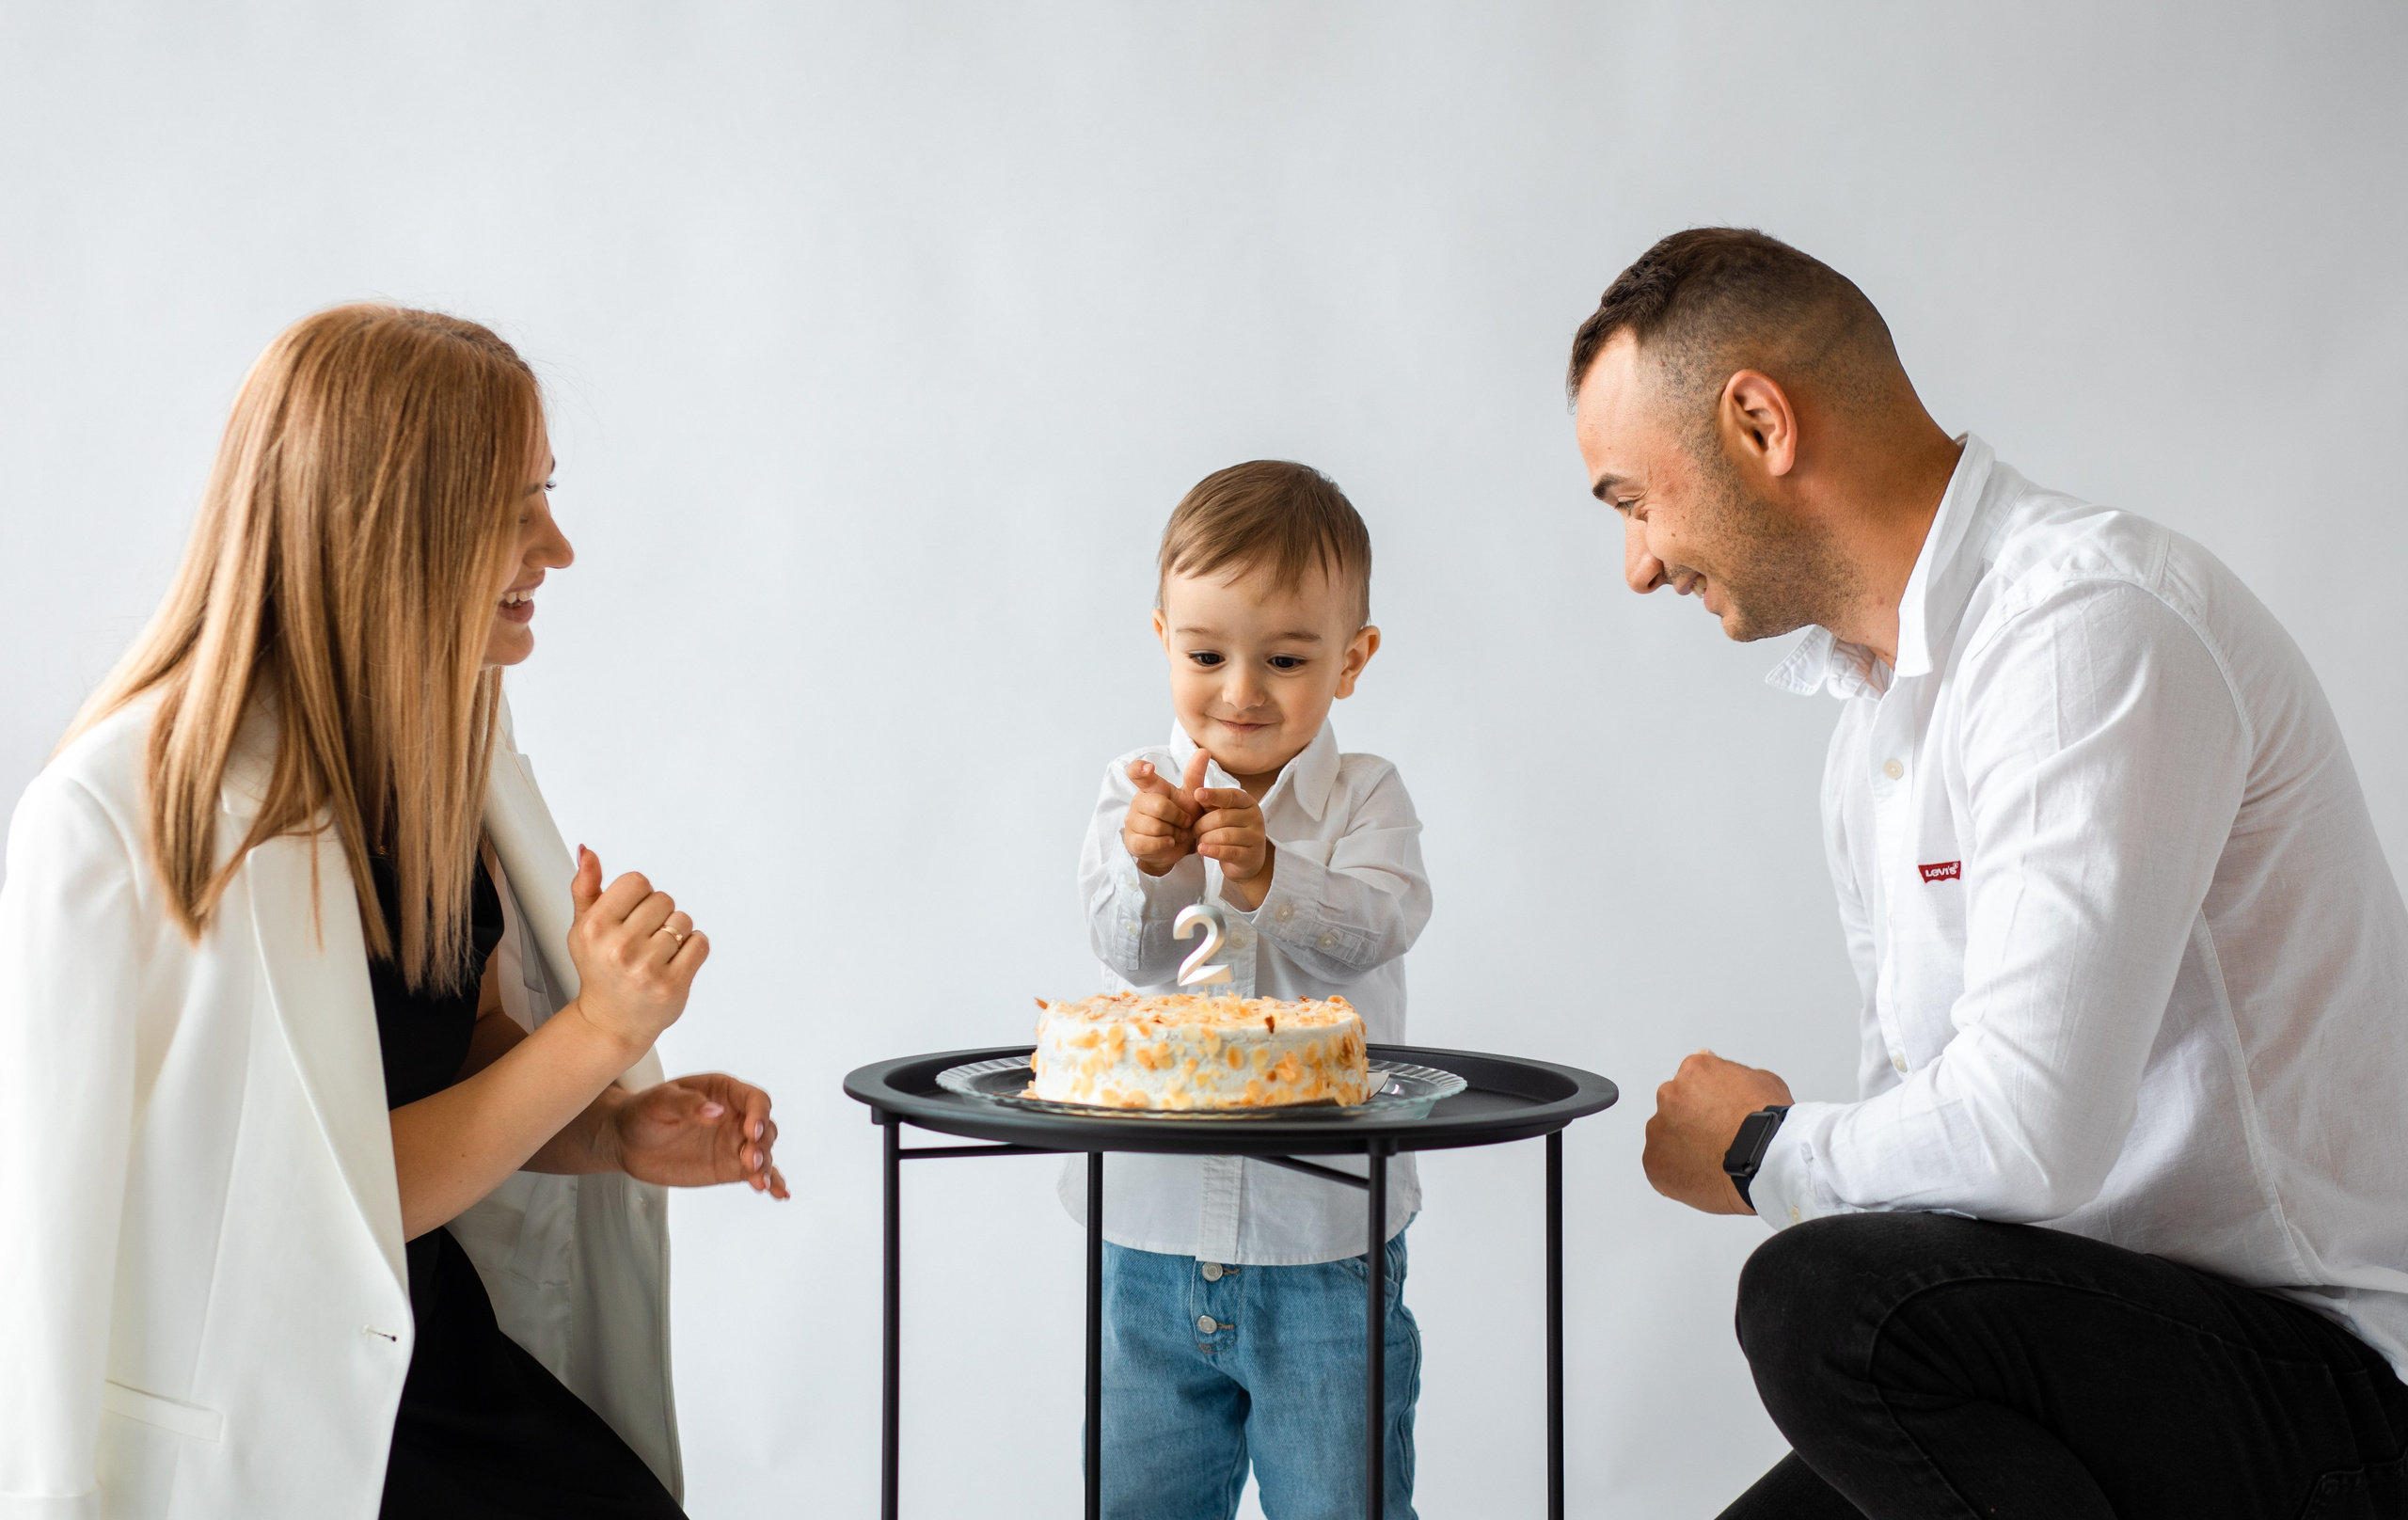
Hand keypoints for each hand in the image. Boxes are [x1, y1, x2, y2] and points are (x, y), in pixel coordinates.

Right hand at [562, 847, 707, 1058]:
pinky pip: (701, 943)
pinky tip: (674, 962)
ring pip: (683, 921)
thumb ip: (586, 887)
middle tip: (643, 940)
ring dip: (676, 934)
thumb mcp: (583, 928)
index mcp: (594, 928)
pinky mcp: (672, 985)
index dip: (639, 896)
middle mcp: (618, 948)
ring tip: (656, 954)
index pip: (637, 881)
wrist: (611, 1022)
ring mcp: (646, 968)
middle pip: (663, 899)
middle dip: (658, 915)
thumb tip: (588, 851)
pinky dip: (694, 949)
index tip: (631, 916)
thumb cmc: (599, 970)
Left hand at [608, 1073, 787, 1196]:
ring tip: (759, 1182)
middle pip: (765, 1128)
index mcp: (723, 1092)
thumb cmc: (642, 1113)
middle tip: (748, 1161)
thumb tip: (716, 1112)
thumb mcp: (659, 1102)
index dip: (758, 1115)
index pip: (755, 1100)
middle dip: (762, 1145)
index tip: (750, 1133)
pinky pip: (756, 1173)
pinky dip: (771, 1181)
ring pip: (763, 1152)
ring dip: (765, 1166)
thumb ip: (687, 1104)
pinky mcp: (729, 1167)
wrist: (626, 1142)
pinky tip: (780, 1193)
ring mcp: (734, 1143)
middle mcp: (735, 1116)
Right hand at [1122, 751, 1208, 875]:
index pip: (1136, 772)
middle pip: (1159, 806)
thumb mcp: (1191, 796)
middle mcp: (1138, 802)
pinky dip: (1164, 844)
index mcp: (1151, 788)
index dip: (1139, 769)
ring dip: (1173, 833)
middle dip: (1178, 817)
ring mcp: (1133, 822)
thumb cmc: (1182, 818)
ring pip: (1155, 826)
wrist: (1176, 847)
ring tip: (1176, 833)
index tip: (1150, 768)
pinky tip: (1169, 842)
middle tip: (1184, 822)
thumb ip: (1195, 774)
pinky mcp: (1133, 841)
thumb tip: (1204, 751)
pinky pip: (1148, 842)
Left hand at [1192, 786, 1273, 907]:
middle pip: (1222, 817)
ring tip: (1199, 841)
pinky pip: (1229, 852)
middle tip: (1194, 830)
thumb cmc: (1230, 831)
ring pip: (1224, 835)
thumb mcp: (1221, 813)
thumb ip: (1211, 803)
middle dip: (1202, 824)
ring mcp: (1255, 837)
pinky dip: (1213, 850)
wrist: (1246, 859)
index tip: (1197, 794)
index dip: (1213, 795)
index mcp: (1248, 802)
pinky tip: (1202, 849)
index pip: (1231, 796)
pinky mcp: (1251, 856)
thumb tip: (1198, 793)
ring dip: (1206, 838)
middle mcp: (1255, 818)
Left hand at [1642, 1050, 1794, 1214]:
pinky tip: (1704, 1176)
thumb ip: (1727, 1070)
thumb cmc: (1769, 1123)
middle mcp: (1670, 1095)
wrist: (1766, 1160)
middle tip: (1718, 1140)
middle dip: (1692, 1123)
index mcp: (1693, 1071)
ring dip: (1683, 1147)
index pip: (1691, 1084)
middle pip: (1675, 1109)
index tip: (1720, 1118)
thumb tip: (1708, 1058)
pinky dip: (1677, 1174)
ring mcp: (1658, 1129)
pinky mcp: (1654, 1162)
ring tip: (1714, 1161)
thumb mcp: (1761, 1080)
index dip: (1708, 1105)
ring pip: (1666, 1138)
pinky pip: (1661, 1168)